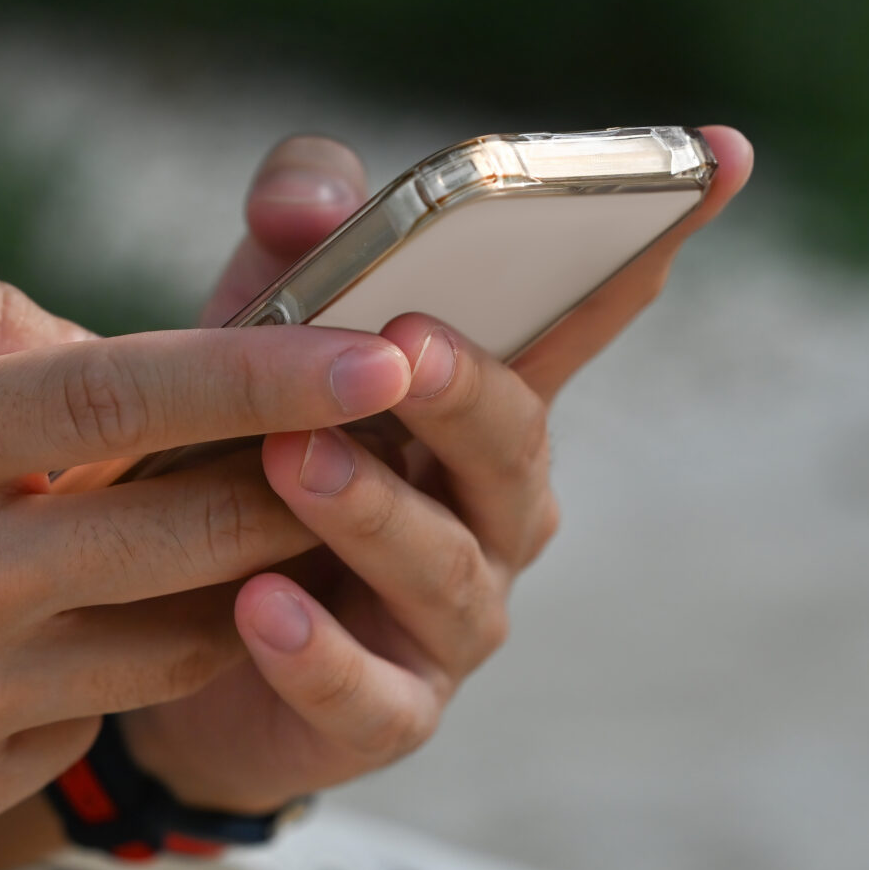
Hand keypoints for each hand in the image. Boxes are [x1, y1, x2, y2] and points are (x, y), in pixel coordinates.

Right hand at [0, 278, 416, 857]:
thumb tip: (107, 345)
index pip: (124, 397)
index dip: (271, 368)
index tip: (386, 343)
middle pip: (197, 528)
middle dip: (309, 472)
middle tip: (372, 425)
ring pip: (180, 636)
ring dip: (234, 570)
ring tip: (238, 509)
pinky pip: (99, 711)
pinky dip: (117, 651)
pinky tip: (66, 613)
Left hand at [118, 127, 752, 812]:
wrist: (152, 635)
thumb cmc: (233, 457)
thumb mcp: (251, 332)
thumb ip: (291, 248)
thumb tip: (307, 203)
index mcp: (483, 403)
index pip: (582, 310)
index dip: (650, 237)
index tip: (716, 154)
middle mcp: (494, 512)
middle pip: (513, 444)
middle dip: (467, 391)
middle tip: (406, 344)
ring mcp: (452, 621)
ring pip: (444, 566)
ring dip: (375, 513)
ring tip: (297, 461)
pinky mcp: (385, 716)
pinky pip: (367, 691)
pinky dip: (318, 654)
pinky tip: (261, 610)